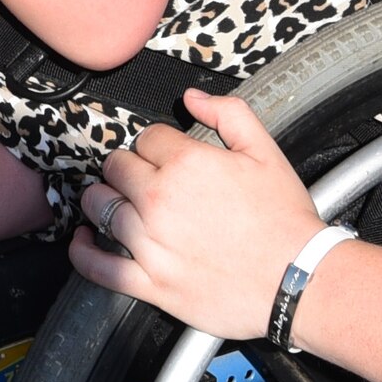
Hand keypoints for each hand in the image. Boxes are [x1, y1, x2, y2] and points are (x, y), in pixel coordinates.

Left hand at [70, 89, 326, 340]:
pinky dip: (83, 252)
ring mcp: (150, 244)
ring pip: (100, 208)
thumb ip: (228, 113)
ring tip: (114, 202)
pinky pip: (98, 266)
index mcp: (185, 164)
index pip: (146, 138)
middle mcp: (160, 201)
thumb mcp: (265, 151)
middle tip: (141, 178)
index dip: (156, 144)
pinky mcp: (150, 283)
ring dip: (104, 201)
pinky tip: (85, 240)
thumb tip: (193, 98)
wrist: (298, 279)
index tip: (166, 156)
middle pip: (116, 168)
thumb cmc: (284, 220)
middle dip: (127, 168)